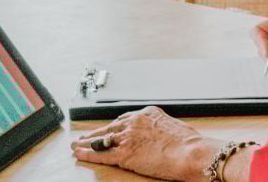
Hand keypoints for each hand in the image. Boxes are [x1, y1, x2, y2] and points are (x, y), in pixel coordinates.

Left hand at [71, 106, 222, 180]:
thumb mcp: (174, 126)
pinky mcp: (124, 154)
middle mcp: (134, 123)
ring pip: (101, 140)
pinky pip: (101, 154)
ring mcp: (127, 138)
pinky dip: (88, 154)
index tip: (106, 130)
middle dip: (95, 133)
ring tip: (77, 145)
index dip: (113, 127)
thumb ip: (161, 127)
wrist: (190, 152)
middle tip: (85, 136)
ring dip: (87, 143)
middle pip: (109, 128)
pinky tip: (79, 153)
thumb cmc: (189, 143)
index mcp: (147, 113)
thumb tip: (161, 134)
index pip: (123, 119)